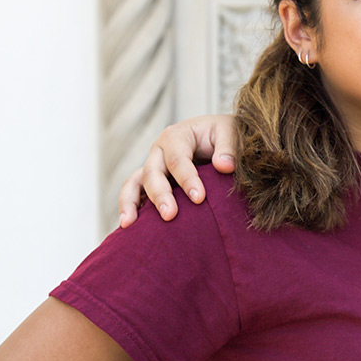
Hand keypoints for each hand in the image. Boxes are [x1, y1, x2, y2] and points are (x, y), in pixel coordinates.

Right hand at [118, 115, 236, 226]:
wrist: (222, 139)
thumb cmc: (227, 135)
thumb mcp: (232, 132)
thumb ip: (228, 147)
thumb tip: (224, 166)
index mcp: (177, 136)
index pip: (178, 159)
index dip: (187, 179)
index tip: (199, 198)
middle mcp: (160, 151)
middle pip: (152, 173)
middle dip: (160, 195)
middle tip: (170, 215)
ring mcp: (154, 167)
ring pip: (134, 183)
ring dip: (130, 203)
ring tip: (128, 224)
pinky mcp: (153, 183)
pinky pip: (135, 194)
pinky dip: (129, 208)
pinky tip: (129, 228)